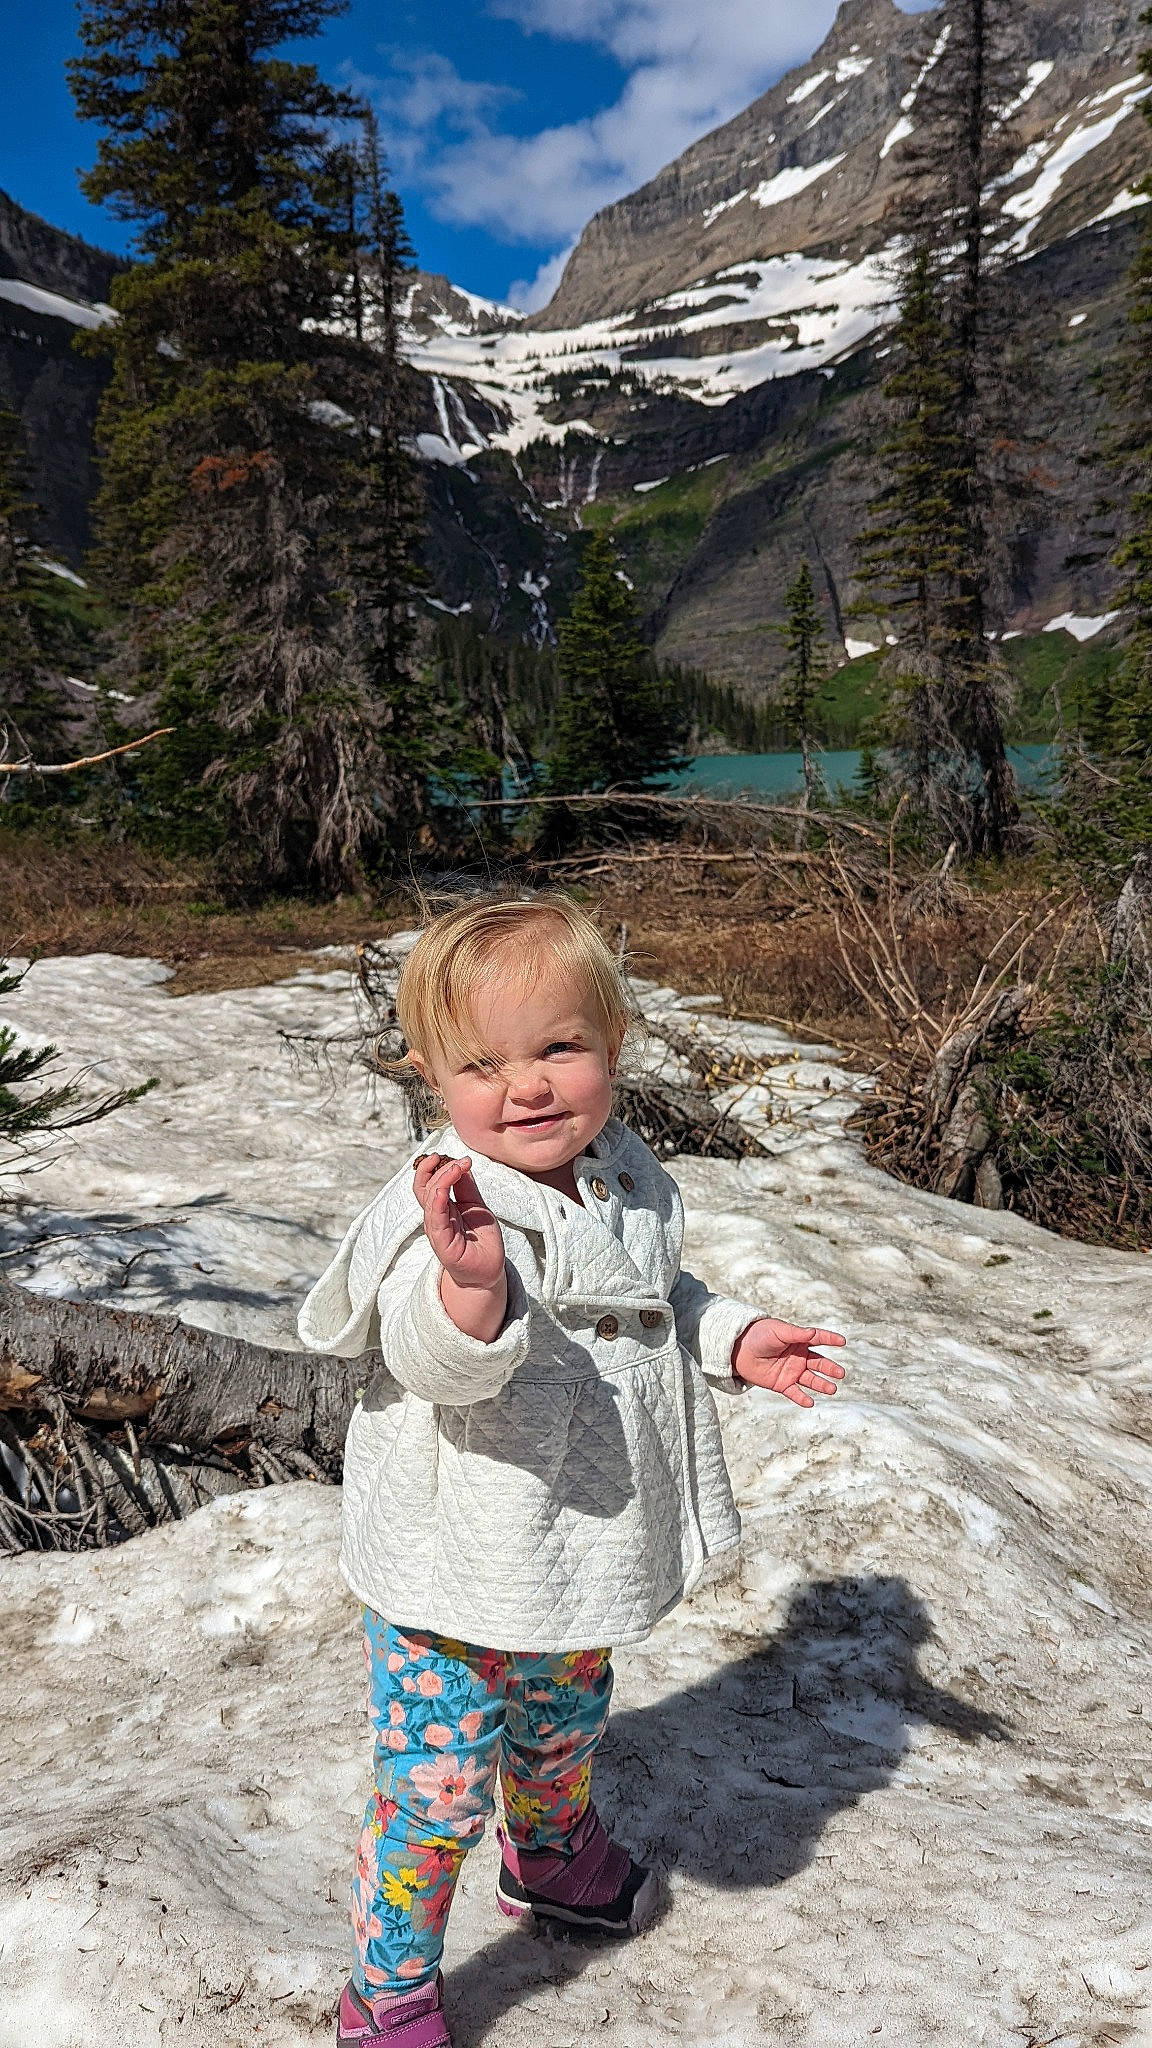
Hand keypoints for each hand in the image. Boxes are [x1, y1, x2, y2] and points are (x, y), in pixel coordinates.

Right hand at [414, 1153, 505, 1291]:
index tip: (456, 1157)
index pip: (428, 1182)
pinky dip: (436, 1202)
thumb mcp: (477, 1206)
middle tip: (459, 1161)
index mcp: (442, 1208)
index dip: (435, 1166)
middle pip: (426, 1187)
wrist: (489, 1270)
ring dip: (441, 1179)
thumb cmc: (482, 1240)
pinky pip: (434, 1220)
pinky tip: (442, 1190)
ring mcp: (437, 1230)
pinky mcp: (442, 1244)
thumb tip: (461, 1163)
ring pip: (428, 1199)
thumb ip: (466, 1187)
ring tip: (457, 1168)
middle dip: (439, 1169)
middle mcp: (436, 1218)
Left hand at [731, 1318, 845, 1406]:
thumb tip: (813, 1333)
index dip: (830, 1339)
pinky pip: (795, 1393)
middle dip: (830, 1368)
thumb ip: (796, 1334)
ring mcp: (791, 1371)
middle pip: (819, 1363)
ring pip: (811, 1379)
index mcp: (799, 1340)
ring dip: (821, 1384)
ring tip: (832, 1389)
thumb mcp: (778, 1331)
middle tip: (840, 1373)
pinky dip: (802, 1398)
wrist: (738, 1349)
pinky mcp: (781, 1384)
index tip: (842, 1341)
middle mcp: (798, 1357)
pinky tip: (810, 1402)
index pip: (819, 1339)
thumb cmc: (759, 1335)